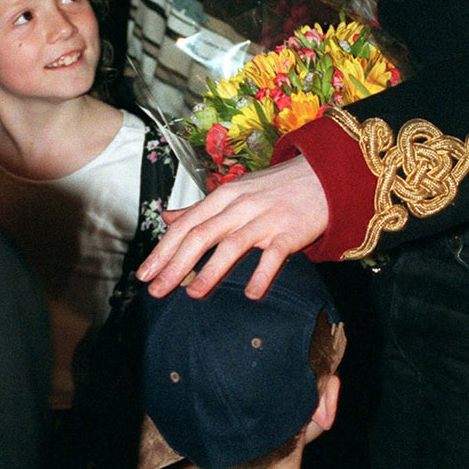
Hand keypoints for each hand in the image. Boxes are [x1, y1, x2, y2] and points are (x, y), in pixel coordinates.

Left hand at [136, 155, 327, 299]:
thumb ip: (200, 207)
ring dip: (211, 271)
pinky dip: (262, 274)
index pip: (186, 224)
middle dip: (175, 264)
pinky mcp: (291, 231)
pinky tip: (251, 293)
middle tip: (156, 290)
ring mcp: (266, 218)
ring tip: (193, 293)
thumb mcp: (235, 190)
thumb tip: (166, 217)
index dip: (163, 250)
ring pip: (232, 245)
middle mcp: (241, 206)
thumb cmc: (275, 187)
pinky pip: (274, 255)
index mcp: (224, 196)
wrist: (324, 175)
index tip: (144, 274)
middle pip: (201, 235)